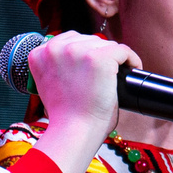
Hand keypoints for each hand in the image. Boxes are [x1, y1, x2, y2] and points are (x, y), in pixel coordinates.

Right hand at [28, 30, 134, 172]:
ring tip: (118, 74)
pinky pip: (123, 50)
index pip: (68, 40)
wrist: (73, 132)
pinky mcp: (100, 57)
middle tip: (107, 75)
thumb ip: (58, 68)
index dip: (84, 51)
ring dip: (114, 58)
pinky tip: (133, 69)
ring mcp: (77, 50)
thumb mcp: (50, 85)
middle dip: (99, 54)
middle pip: (87, 40)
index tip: (93, 65)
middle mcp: (55, 48)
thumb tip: (77, 61)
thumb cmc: (65, 117)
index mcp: (39, 54)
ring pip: (105, 45)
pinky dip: (131, 59)